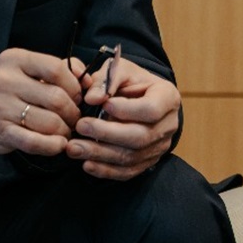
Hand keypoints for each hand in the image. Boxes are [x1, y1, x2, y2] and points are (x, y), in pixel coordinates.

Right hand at [0, 48, 81, 156]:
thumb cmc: (2, 89)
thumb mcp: (23, 69)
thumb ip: (57, 69)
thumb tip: (87, 79)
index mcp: (14, 60)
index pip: (56, 68)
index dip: (74, 85)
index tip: (77, 95)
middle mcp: (5, 81)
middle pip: (56, 98)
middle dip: (73, 111)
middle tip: (73, 117)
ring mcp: (1, 107)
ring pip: (49, 122)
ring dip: (64, 130)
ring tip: (64, 130)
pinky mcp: (1, 132)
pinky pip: (35, 142)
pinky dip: (53, 145)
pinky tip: (58, 143)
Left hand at [65, 56, 179, 180]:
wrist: (139, 98)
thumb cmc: (129, 81)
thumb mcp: (120, 70)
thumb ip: (106, 80)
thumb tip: (92, 98)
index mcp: (167, 97)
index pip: (151, 109)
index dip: (127, 110)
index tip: (104, 105)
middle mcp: (168, 125)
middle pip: (140, 136)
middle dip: (107, 134)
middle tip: (80, 126)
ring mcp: (159, 147)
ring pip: (131, 157)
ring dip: (100, 154)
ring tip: (74, 148)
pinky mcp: (147, 162)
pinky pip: (128, 172)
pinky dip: (106, 170)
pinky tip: (86, 164)